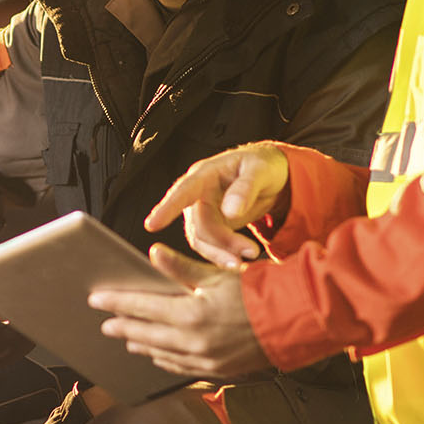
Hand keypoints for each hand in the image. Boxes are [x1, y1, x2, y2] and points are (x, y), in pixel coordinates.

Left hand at [89, 244, 271, 378]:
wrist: (293, 321)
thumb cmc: (256, 292)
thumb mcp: (217, 274)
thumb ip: (181, 268)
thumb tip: (152, 254)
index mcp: (190, 314)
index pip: (141, 307)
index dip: (116, 302)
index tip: (96, 299)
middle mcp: (193, 342)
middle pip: (146, 335)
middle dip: (122, 327)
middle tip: (104, 324)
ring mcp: (205, 360)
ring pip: (161, 354)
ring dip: (141, 345)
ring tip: (126, 337)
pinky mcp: (216, 370)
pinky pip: (180, 368)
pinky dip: (164, 360)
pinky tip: (156, 355)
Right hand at [144, 143, 289, 269]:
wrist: (271, 174)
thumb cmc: (263, 165)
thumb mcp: (260, 170)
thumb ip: (245, 188)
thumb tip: (229, 211)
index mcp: (206, 174)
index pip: (183, 191)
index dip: (167, 208)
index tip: (152, 225)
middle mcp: (198, 193)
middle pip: (199, 224)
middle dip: (221, 242)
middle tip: (251, 251)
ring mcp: (203, 211)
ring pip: (202, 239)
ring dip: (222, 253)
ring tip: (249, 256)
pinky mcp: (212, 226)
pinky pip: (211, 245)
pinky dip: (224, 254)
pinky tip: (241, 258)